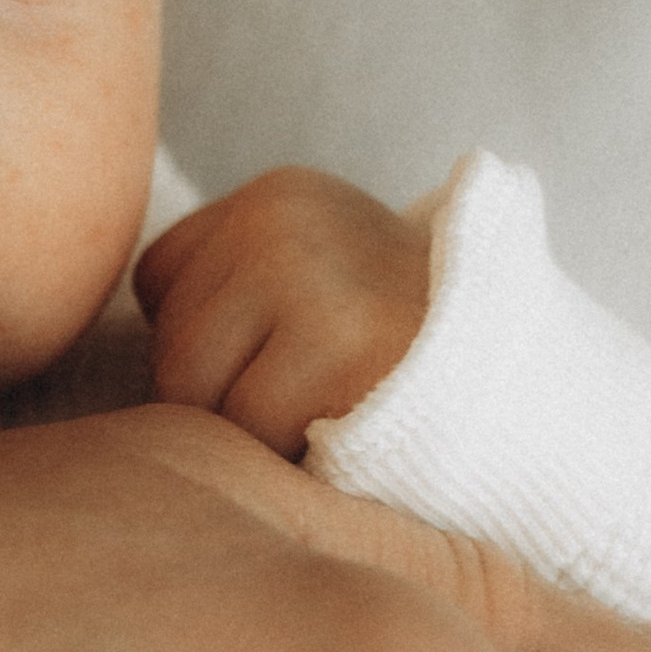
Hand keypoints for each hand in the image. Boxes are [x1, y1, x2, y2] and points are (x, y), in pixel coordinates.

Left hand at [138, 168, 430, 455]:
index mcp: (274, 197)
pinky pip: (248, 429)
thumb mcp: (320, 275)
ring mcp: (305, 273)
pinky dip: (281, 454)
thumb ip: (234, 292)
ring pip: (190, 390)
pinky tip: (332, 434)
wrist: (522, 357)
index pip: (160, 279)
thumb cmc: (404, 339)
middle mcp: (279, 220)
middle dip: (214, 398)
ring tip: (308, 419)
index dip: (202, 341)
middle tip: (288, 406)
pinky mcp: (338, 340)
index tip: (268, 359)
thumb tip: (128, 365)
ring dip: (240, 431)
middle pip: (168, 344)